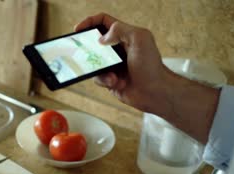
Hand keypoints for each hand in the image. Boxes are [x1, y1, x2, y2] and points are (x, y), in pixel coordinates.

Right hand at [75, 13, 219, 143]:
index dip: (89, 22)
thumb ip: (120, 30)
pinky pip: (98, 78)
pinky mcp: (110, 79)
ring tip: (113, 76)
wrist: (155, 92)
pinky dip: (105, 81)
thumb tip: (102, 38)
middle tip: (84, 55)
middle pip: (94, 43)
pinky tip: (117, 83)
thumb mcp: (140, 39)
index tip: (78, 30)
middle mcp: (118, 48)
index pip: (103, 22)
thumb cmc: (151, 66)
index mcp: (125, 35)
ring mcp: (113, 64)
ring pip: (94, 63)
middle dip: (89, 50)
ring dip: (101, 70)